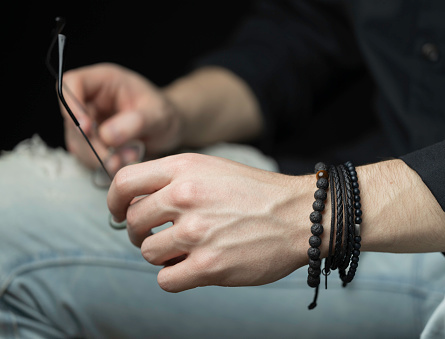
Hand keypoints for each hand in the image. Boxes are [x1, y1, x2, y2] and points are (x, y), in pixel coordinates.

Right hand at [60, 63, 181, 168]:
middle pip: (71, 119)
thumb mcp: (158, 115)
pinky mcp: (93, 141)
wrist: (171, 130)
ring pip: (77, 142)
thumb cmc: (165, 114)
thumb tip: (107, 136)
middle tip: (112, 158)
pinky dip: (102, 164)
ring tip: (129, 158)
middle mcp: (92, 99)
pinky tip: (124, 162)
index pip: (72, 82)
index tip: (87, 128)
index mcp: (105, 81)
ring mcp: (90, 121)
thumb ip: (136, 122)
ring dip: (98, 156)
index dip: (72, 104)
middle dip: (90, 143)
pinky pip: (87, 155)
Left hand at [107, 153, 323, 291]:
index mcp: (184, 168)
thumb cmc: (257, 193)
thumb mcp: (213, 168)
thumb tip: (138, 200)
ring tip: (184, 251)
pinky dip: (174, 276)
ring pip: (147, 251)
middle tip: (158, 235)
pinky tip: (193, 267)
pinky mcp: (208, 266)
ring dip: (161, 255)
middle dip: (139, 232)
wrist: (299, 215)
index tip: (118, 213)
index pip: (123, 183)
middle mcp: (185, 196)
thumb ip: (174, 178)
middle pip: (132, 221)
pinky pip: (165, 279)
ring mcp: (196, 232)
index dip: (113, 202)